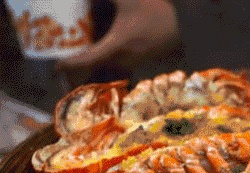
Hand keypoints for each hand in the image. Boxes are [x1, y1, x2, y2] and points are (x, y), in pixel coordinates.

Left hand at [56, 0, 179, 83]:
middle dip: (77, 75)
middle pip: (94, 73)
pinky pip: (115, 70)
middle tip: (62, 71)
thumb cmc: (157, 13)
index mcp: (117, 45)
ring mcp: (132, 63)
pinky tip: (97, 63)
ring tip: (75, 70)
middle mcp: (123, 59)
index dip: (70, 66)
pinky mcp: (138, 62)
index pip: (88, 61)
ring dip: (90, 74)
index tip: (56, 66)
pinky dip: (103, 70)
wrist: (184, 26)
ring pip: (105, 74)